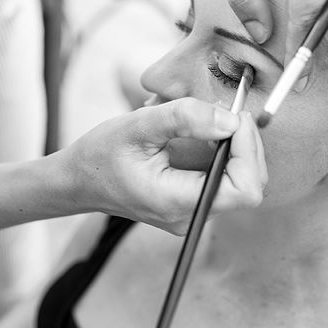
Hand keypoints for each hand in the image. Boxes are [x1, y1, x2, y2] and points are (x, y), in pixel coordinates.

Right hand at [63, 99, 266, 234]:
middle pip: (248, 185)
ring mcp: (190, 214)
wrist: (78, 181)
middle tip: (231, 112)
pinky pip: (223, 181)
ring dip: (238, 147)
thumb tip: (230, 119)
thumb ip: (183, 118)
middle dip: (247, 144)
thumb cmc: (100, 155)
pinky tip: (208, 133)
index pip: (244, 189)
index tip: (236, 117)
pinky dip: (225, 154)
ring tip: (217, 119)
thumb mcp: (136, 125)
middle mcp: (189, 216)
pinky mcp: (189, 205)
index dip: (249, 150)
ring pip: (239, 183)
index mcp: (176, 201)